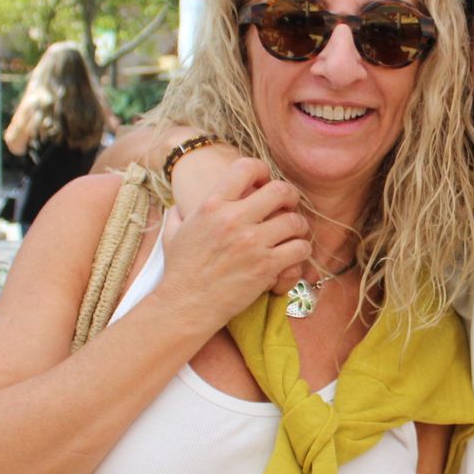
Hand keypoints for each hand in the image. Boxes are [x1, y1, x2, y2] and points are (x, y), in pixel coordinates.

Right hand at [165, 131, 302, 294]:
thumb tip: (178, 205)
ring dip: (298, 227)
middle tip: (287, 207)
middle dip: (289, 197)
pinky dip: (300, 251)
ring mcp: (252, 243)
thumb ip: (179, 214)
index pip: (247, 167)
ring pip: (295, 220)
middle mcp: (234, 219)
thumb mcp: (173, 234)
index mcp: (212, 205)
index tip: (263, 183)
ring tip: (291, 234)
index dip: (262, 170)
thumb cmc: (180, 271)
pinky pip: (300, 248)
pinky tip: (291, 256)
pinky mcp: (266, 266)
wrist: (186, 305)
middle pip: (281, 190)